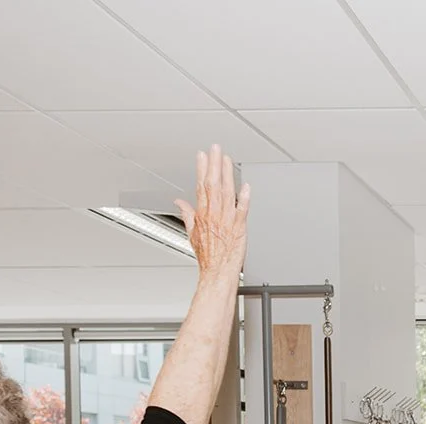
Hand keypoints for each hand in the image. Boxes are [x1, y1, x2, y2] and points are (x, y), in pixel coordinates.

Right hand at [173, 145, 250, 280]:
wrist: (217, 272)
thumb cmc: (208, 256)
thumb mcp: (192, 234)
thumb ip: (187, 214)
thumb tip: (179, 202)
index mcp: (203, 215)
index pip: (201, 187)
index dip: (202, 169)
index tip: (203, 155)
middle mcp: (214, 215)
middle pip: (213, 185)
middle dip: (214, 165)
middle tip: (216, 148)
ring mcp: (227, 221)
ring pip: (226, 193)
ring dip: (227, 175)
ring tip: (228, 160)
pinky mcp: (239, 229)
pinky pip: (242, 211)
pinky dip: (243, 199)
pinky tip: (246, 186)